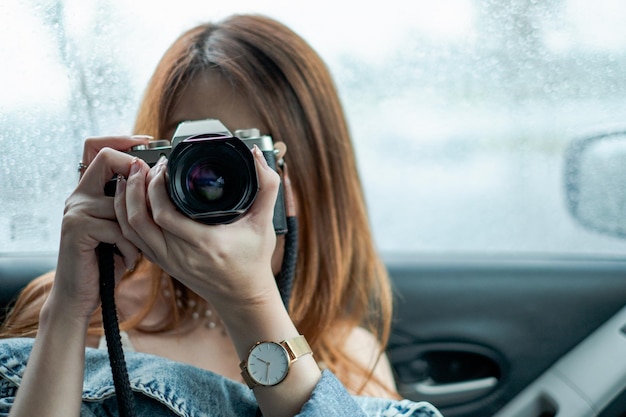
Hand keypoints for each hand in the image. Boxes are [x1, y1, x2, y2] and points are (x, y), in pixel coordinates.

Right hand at [48, 136, 149, 320]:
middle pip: (107, 158)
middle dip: (135, 172)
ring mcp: (76, 210)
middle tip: (154, 190)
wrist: (81, 294)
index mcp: (88, 191)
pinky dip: (129, 248)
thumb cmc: (107, 261)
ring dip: (138, 228)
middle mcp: (79, 195)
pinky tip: (127, 259)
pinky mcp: (78, 227)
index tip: (148, 142)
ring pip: (123, 201)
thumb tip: (162, 185)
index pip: (98, 148)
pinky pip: (119, 228)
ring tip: (137, 248)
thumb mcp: (122, 228)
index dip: (122, 140)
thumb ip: (132, 206)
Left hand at [114, 146, 280, 307]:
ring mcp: (168, 261)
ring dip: (126, 201)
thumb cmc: (254, 260)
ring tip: (132, 177)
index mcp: (205, 243)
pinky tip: (130, 199)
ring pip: (130, 230)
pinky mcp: (162, 264)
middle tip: (143, 165)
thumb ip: (267, 187)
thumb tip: (256, 154)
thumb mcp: (265, 223)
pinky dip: (126, 217)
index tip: (165, 165)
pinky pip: (133, 240)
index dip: (156, 186)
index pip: (164, 213)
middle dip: (136, 187)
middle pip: (140, 220)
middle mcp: (180, 255)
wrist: (243, 296)